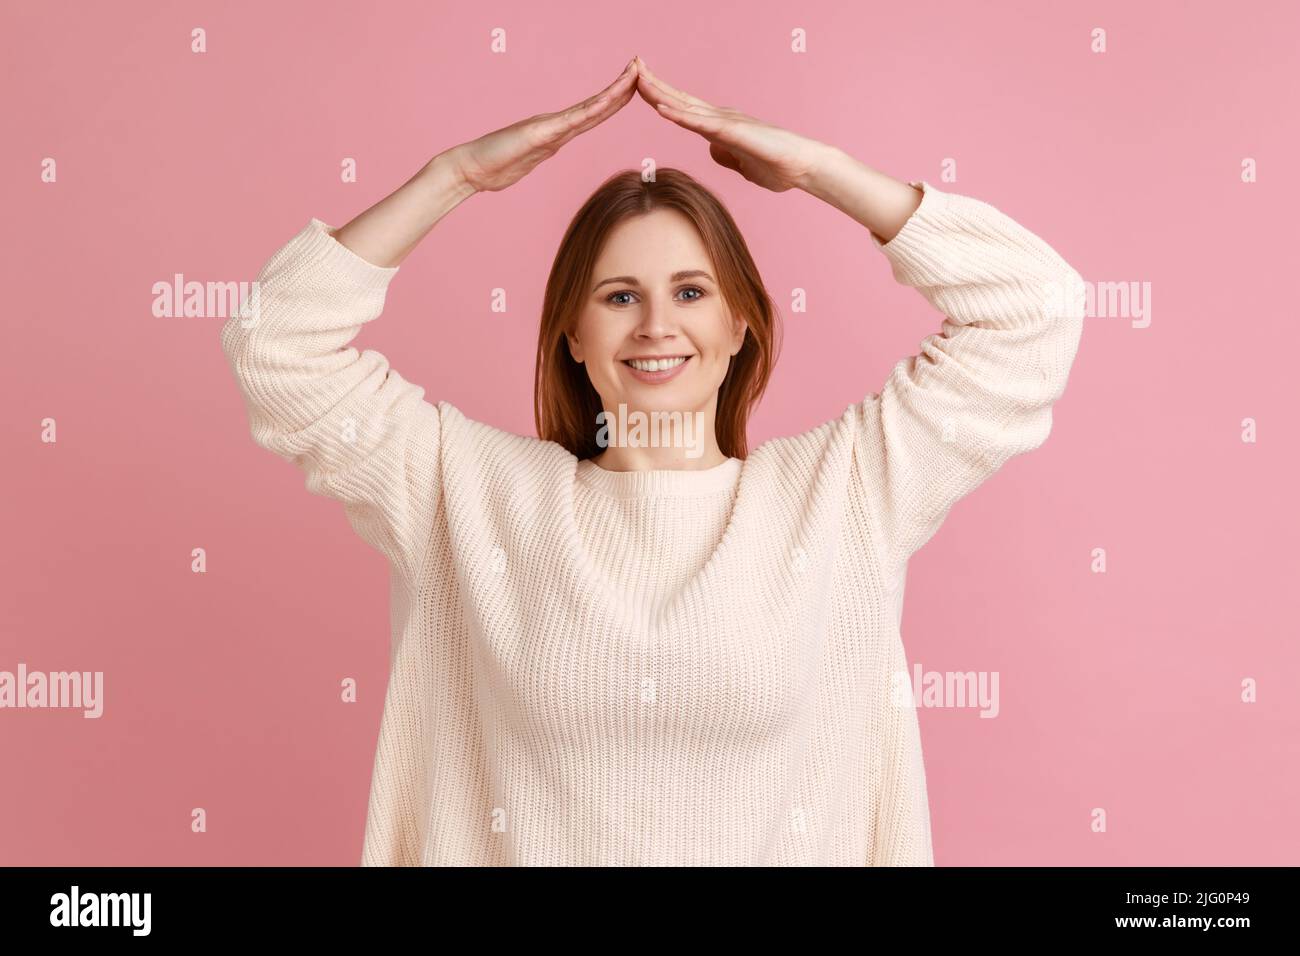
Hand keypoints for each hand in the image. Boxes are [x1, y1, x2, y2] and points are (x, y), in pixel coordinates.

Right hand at [450, 58, 638, 192]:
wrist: (470, 169)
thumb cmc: (494, 167)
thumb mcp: (526, 161)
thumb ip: (537, 152)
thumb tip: (544, 151)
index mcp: (556, 133)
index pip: (593, 115)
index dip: (615, 100)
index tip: (635, 86)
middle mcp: (556, 125)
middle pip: (598, 106)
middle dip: (622, 87)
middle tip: (642, 65)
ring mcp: (549, 128)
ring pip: (590, 108)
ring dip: (615, 91)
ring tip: (635, 72)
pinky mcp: (540, 134)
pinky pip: (573, 120)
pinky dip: (594, 109)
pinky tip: (610, 100)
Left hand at [633, 56, 829, 192]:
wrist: (802, 167)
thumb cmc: (777, 167)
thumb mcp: (742, 164)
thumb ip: (726, 155)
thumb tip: (713, 150)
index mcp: (719, 126)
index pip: (683, 108)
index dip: (660, 96)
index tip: (639, 86)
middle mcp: (720, 117)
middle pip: (679, 99)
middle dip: (653, 84)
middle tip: (631, 66)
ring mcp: (726, 122)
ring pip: (685, 106)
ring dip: (660, 93)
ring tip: (637, 79)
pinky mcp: (733, 132)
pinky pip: (700, 123)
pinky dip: (679, 116)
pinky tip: (660, 109)